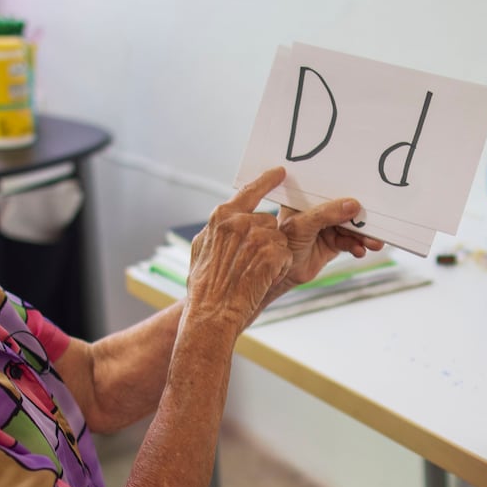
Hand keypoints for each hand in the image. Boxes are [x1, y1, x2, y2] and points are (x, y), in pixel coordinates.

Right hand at [186, 167, 290, 330]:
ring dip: (273, 256)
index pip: (249, 191)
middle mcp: (239, 221)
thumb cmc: (204, 289)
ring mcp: (257, 236)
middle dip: (266, 241)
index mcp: (221, 217)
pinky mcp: (272, 253)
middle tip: (249, 264)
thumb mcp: (201, 250)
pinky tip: (262, 279)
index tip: (279, 172)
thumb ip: (216, 230)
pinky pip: (286, 256)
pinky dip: (279, 269)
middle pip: (268, 222)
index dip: (266, 181)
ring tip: (253, 274)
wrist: (211, 314)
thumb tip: (223, 220)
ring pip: (279, 239)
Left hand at [271, 199, 384, 300]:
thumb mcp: (302, 224)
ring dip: (363, 236)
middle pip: (346, 209)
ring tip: (373, 243)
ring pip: (352, 228)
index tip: (367, 193)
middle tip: (376, 224)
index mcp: (308, 198)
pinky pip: (351, 242)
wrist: (282, 274)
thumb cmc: (283, 244)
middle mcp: (320, 210)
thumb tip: (353, 205)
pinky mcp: (334, 243)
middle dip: (361, 218)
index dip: (349, 189)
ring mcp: (329, 227)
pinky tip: (360, 251)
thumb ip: (326, 214)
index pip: (331, 189)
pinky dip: (357, 246)